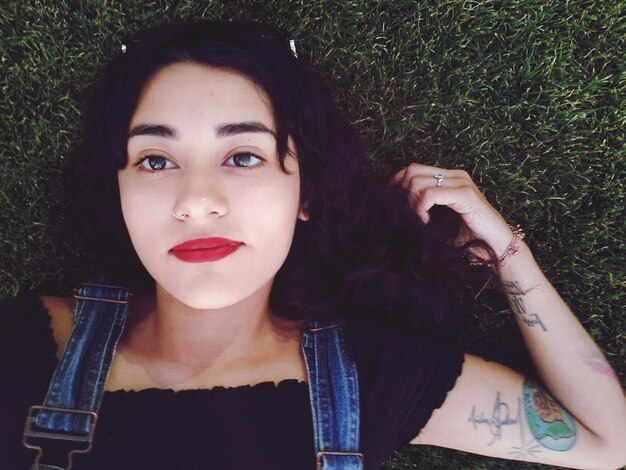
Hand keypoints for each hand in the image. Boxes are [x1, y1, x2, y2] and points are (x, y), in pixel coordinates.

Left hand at [389, 163, 514, 256]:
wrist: (495, 246)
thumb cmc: (467, 236)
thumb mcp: (439, 219)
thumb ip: (422, 209)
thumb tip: (395, 208)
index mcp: (449, 177)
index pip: (413, 168)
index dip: (397, 183)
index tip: (392, 202)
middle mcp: (455, 175)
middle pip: (412, 171)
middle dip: (402, 193)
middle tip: (405, 214)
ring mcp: (461, 182)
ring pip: (418, 181)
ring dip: (411, 203)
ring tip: (418, 219)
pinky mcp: (465, 194)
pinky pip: (430, 194)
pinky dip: (421, 208)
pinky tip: (425, 221)